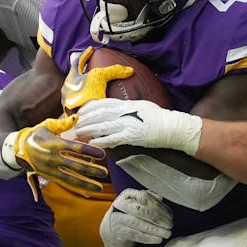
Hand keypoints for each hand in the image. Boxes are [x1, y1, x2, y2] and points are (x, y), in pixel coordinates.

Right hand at [5, 118, 109, 196]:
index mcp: (55, 144)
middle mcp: (53, 158)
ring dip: (86, 183)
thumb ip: (63, 123)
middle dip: (91, 170)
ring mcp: (51, 169)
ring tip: (99, 187)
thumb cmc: (36, 134)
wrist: (19, 149)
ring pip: (71, 178)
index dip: (90, 151)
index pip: (76, 148)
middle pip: (75, 165)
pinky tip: (88, 191)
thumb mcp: (47, 125)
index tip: (103, 155)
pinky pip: (65, 183)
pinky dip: (77, 188)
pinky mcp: (50, 176)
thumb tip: (76, 117)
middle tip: (104, 173)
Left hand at [60, 50, 133, 110]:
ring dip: (83, 90)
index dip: (85, 55)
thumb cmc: (85, 94)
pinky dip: (86, 104)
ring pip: (75, 92)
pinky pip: (79, 105)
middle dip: (82, 73)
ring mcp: (69, 101)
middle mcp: (67, 88)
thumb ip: (113, 71)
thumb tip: (129, 70)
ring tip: (94, 90)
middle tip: (91, 70)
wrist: (78, 117)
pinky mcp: (72, 113)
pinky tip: (94, 107)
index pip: (78, 61)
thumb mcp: (100, 77)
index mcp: (72, 77)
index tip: (91, 49)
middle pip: (74, 77)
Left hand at [73, 98, 201, 153]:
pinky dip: (101, 140)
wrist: (172, 126)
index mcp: (126, 104)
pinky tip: (93, 143)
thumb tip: (115, 111)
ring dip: (88, 130)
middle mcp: (124, 112)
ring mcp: (127, 124)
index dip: (89, 108)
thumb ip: (127, 108)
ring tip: (79, 133)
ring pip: (102, 126)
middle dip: (85, 119)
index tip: (80, 112)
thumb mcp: (141, 106)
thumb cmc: (158, 117)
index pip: (103, 103)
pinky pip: (112, 138)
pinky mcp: (131, 136)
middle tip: (75, 125)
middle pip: (99, 114)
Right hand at [100, 188, 172, 246]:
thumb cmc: (131, 211)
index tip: (170, 215)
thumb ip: (151, 197)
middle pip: (140, 211)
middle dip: (157, 218)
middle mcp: (120, 204)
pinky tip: (158, 239)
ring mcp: (118, 218)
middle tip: (170, 225)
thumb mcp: (139, 201)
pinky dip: (148, 238)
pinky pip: (135, 235)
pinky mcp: (119, 231)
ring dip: (154, 230)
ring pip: (137, 224)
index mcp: (127, 194)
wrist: (113, 224)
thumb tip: (161, 198)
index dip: (158, 206)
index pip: (144, 197)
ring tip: (167, 234)